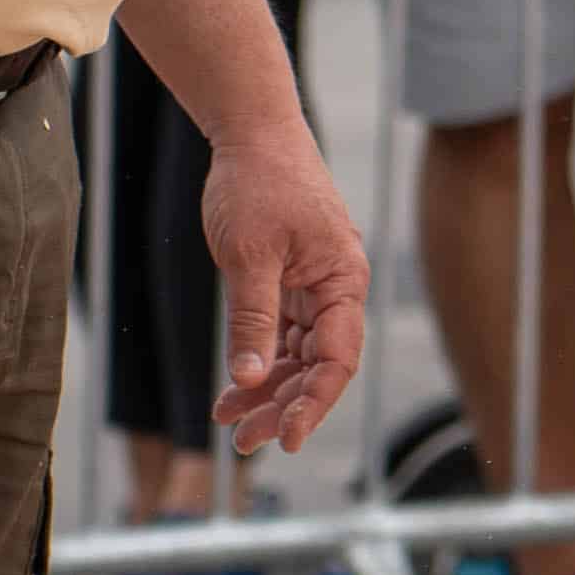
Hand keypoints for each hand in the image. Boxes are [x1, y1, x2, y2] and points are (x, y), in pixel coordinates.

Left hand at [206, 122, 373, 457]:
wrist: (251, 132)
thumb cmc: (257, 183)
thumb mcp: (249, 255)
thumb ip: (252, 318)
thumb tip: (248, 378)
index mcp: (343, 282)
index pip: (337, 359)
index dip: (314, 404)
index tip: (286, 439)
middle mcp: (336, 290)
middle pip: (319, 366)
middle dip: (285, 406)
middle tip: (246, 441)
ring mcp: (313, 287)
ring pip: (298, 357)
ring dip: (269, 392)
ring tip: (232, 426)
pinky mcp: (289, 282)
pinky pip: (279, 336)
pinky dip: (258, 363)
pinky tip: (232, 392)